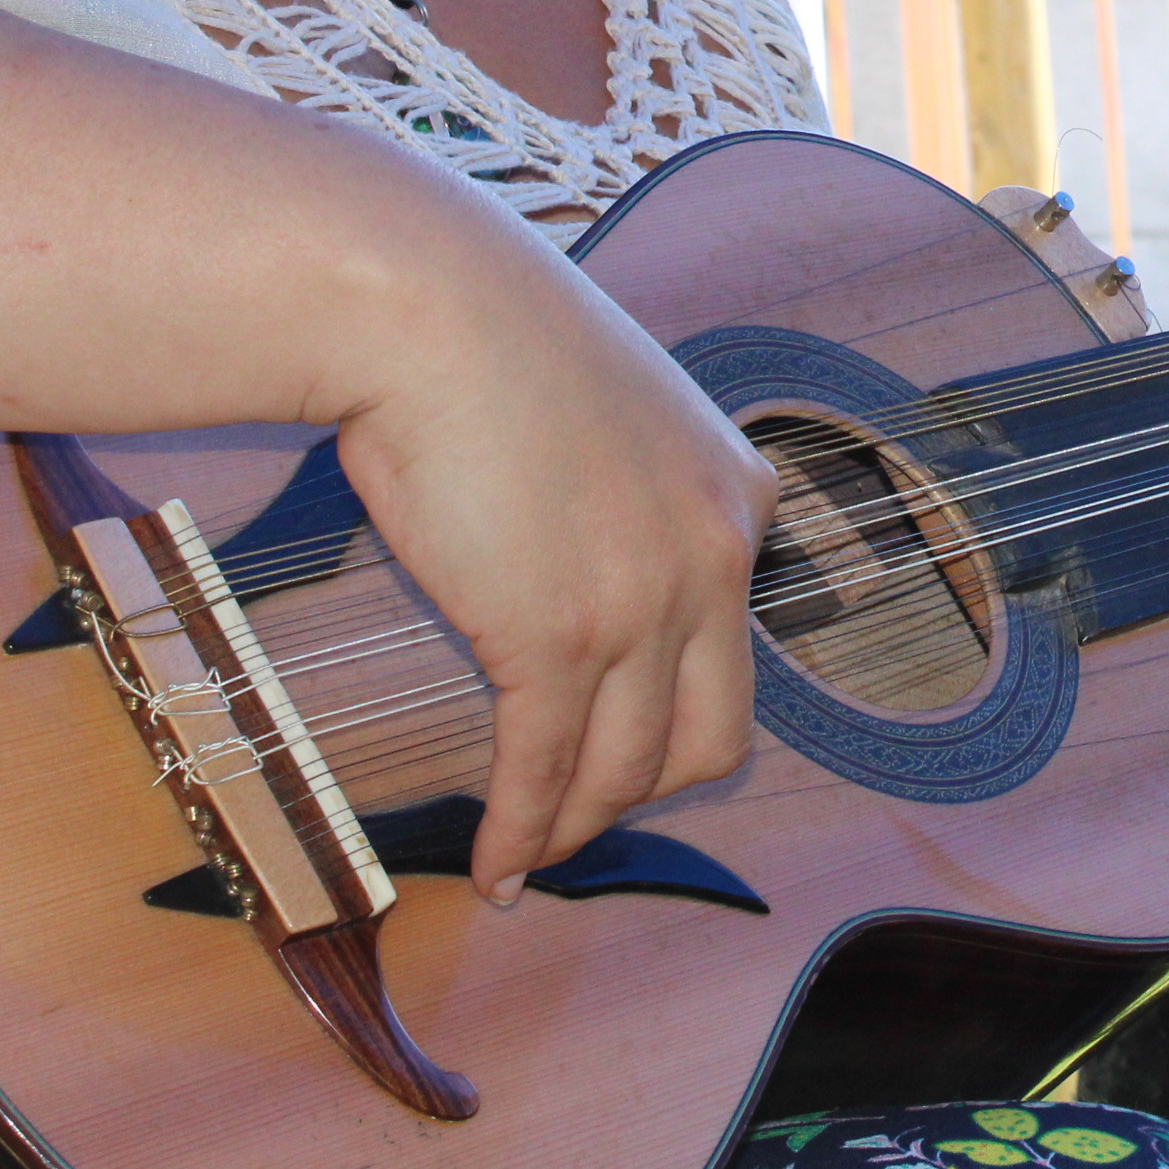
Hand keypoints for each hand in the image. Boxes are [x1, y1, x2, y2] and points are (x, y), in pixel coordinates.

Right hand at [329, 289, 778, 901]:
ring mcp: (644, 605)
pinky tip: (498, 863)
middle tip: (587, 809)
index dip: (679, 713)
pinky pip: (546, 771)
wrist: (428, 306)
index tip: (630, 742)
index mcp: (740, 498)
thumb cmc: (490, 341)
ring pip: (628, 769)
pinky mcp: (556, 640)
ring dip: (578, 827)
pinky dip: (523, 830)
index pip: (736, 650)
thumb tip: (580, 559)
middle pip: (712, 733)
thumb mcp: (615, 411)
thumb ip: (629, 493)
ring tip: (531, 855)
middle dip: (648, 788)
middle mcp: (717, 557)